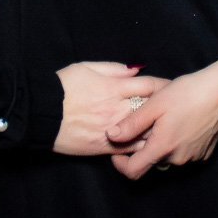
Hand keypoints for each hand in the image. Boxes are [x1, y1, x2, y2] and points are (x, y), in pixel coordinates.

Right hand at [53, 63, 168, 156]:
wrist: (40, 113)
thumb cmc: (61, 87)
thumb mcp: (86, 67)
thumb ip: (113, 69)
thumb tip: (135, 70)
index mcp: (114, 88)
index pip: (149, 86)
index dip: (163, 86)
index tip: (171, 88)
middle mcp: (117, 109)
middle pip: (152, 110)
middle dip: (166, 110)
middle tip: (177, 110)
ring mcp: (112, 130)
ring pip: (145, 133)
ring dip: (157, 131)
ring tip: (166, 130)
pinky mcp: (104, 147)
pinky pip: (130, 149)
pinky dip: (141, 147)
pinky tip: (148, 145)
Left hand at [107, 55, 217, 178]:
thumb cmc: (187, 93)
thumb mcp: (154, 104)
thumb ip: (132, 124)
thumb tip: (111, 136)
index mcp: (163, 147)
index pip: (134, 172)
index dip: (121, 165)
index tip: (117, 152)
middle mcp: (178, 158)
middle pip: (151, 162)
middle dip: (144, 148)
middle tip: (146, 123)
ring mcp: (193, 157)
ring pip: (168, 157)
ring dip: (161, 145)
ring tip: (164, 120)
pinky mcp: (204, 153)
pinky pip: (183, 153)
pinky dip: (177, 143)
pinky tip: (180, 122)